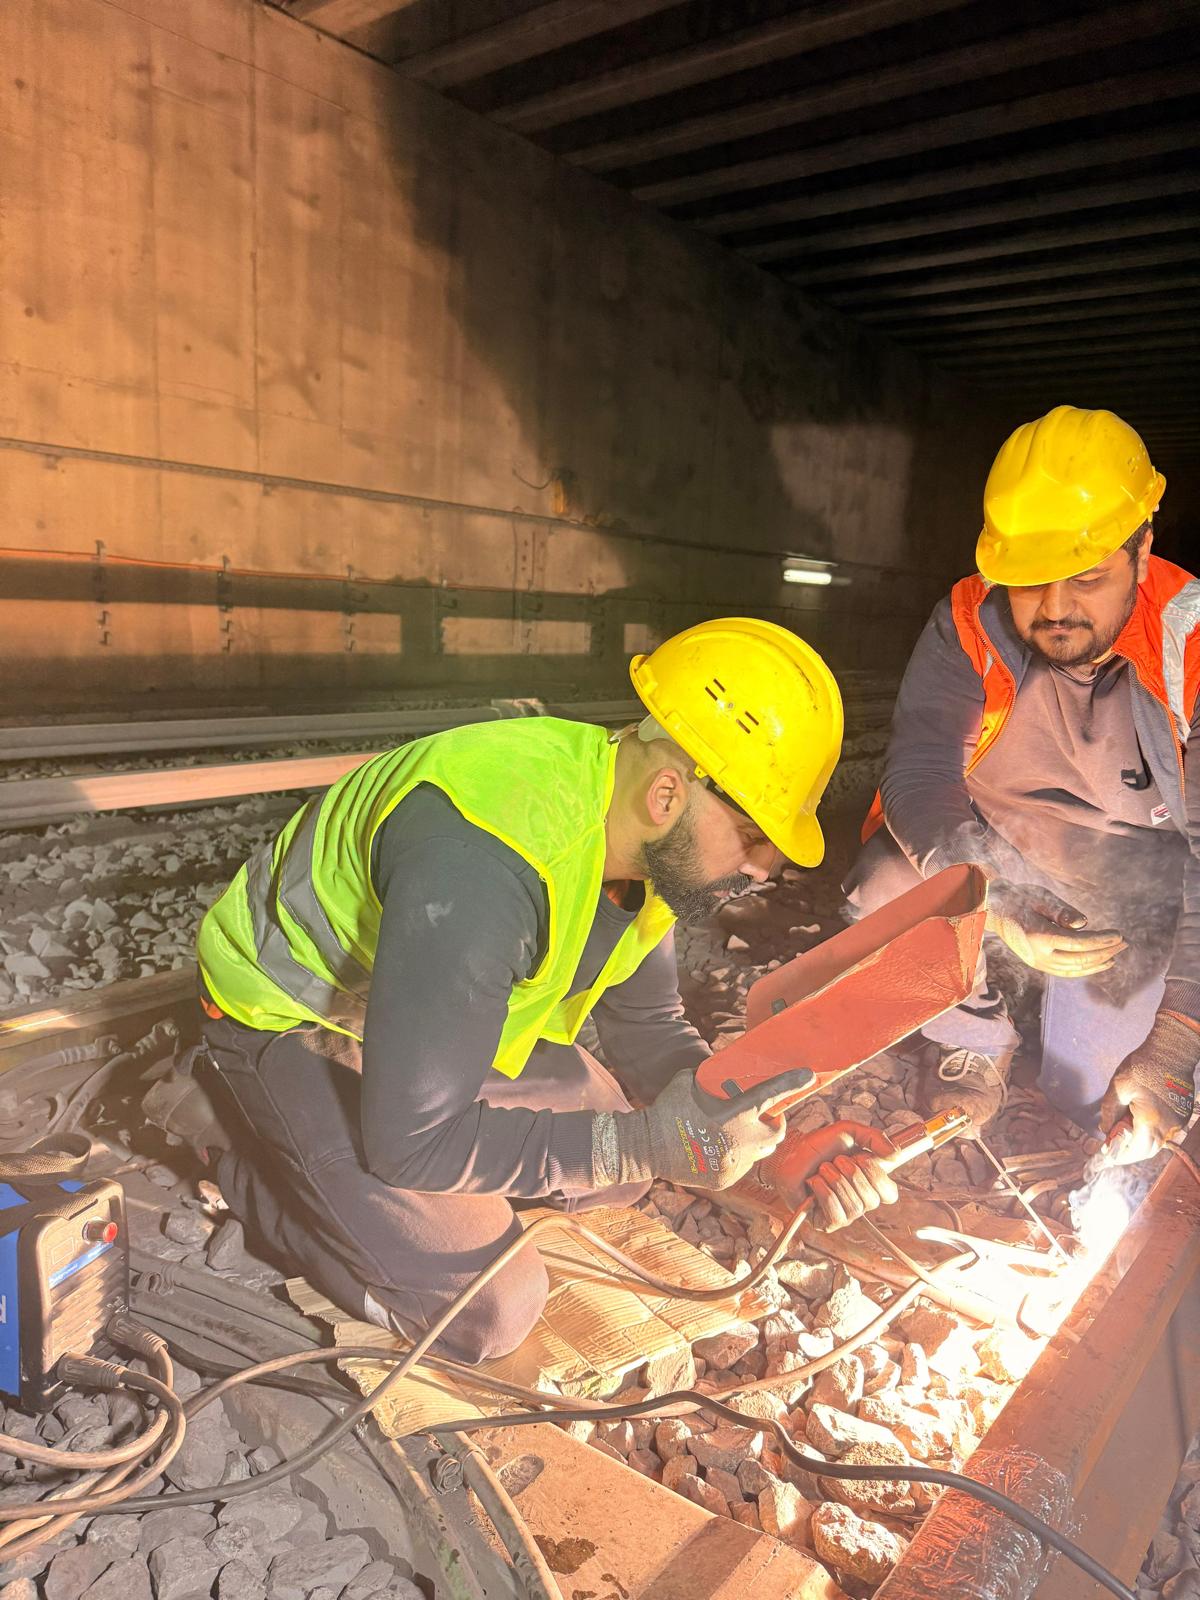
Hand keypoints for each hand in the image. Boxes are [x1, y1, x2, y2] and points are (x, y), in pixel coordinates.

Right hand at [596, 1067, 815, 1190]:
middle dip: (772, 1123)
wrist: (645, 1149)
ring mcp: (735, 1165)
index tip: (808, 1076)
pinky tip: (719, 1149)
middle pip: (775, 1132)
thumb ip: (709, 1077)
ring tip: (735, 1133)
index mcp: (732, 1114)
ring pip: (760, 1152)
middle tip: (761, 1115)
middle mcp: (740, 1142)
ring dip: (754, 1141)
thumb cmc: (666, 1111)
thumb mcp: (687, 1083)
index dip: (791, 1084)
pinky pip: (742, 1166)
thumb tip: (720, 1068)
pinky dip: (737, 1158)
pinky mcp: (726, 1180)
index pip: (769, 1095)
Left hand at [774, 1121, 899, 1228]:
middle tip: (836, 1161)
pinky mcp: (826, 1222)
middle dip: (851, 1174)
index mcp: (869, 1183)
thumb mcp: (849, 1132)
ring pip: (854, 1207)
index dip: (877, 1176)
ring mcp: (844, 1214)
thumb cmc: (818, 1146)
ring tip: (822, 1170)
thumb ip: (875, 1138)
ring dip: (835, 1181)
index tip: (861, 1158)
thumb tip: (896, 1154)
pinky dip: (825, 1194)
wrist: (790, 1154)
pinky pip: (836, 1215)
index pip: (890, 1193)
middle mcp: (859, 1201)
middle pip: (871, 1200)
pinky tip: (815, 1183)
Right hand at [986, 880, 1124, 976]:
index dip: (1101, 940)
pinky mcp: (1038, 964)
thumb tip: (1084, 924)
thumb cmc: (1018, 898)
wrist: (994, 910)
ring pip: (1075, 969)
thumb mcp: (1040, 897)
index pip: (1077, 943)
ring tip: (1117, 952)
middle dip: (1104, 951)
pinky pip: (1066, 972)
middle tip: (1125, 943)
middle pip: (1079, 959)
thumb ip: (1061, 911)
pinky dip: (1085, 970)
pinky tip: (1100, 964)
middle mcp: (1038, 955)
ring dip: (1098, 962)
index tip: (1119, 934)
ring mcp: (1038, 962)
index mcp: (1039, 936)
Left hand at [1099, 1013, 1197, 1164]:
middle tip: (1112, 1142)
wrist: (1171, 1051)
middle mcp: (1168, 1128)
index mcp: (1150, 1123)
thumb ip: (1109, 1113)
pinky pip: (1165, 1131)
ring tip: (1123, 1127)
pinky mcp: (1182, 1115)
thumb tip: (1105, 1130)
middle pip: (1147, 1150)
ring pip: (1157, 1141)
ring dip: (1140, 1140)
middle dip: (1128, 1150)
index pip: (1135, 1152)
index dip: (1119, 1155)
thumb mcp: (1118, 1088)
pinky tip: (1138, 1118)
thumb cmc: (1142, 1067)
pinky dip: (1150, 1130)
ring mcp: (1178, 1123)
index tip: (1106, 1154)